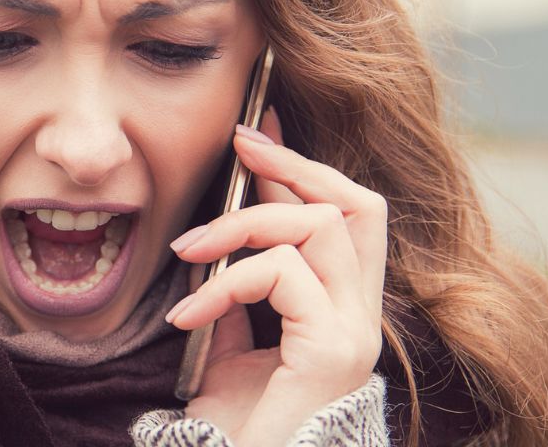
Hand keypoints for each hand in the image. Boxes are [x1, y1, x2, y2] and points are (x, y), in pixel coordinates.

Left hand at [164, 106, 387, 446]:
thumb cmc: (239, 428)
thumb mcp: (229, 348)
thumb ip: (235, 296)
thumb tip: (212, 247)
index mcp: (341, 310)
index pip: (343, 215)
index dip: (299, 164)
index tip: (253, 130)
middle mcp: (362, 317)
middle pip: (355, 204)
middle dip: (293, 162)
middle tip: (238, 143)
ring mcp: (355, 331)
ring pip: (317, 225)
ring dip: (242, 222)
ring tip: (186, 252)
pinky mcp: (333, 349)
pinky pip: (281, 274)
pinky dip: (225, 283)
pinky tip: (185, 316)